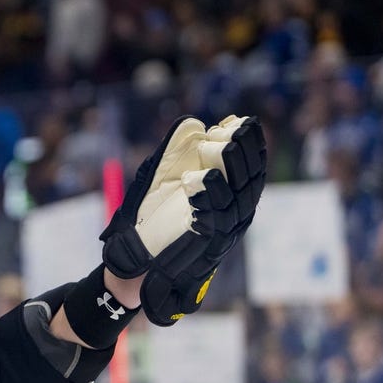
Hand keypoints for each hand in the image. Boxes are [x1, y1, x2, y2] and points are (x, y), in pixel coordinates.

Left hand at [101, 115, 265, 324]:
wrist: (133, 261)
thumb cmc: (148, 219)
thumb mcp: (162, 179)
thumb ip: (176, 152)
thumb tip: (193, 123)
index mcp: (229, 198)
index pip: (250, 169)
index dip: (250, 145)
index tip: (244, 122)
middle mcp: (233, 216)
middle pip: (249, 181)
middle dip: (244, 151)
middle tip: (237, 127)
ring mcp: (222, 231)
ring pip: (236, 198)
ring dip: (230, 168)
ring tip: (219, 145)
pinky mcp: (206, 244)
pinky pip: (214, 218)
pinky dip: (209, 195)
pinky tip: (201, 176)